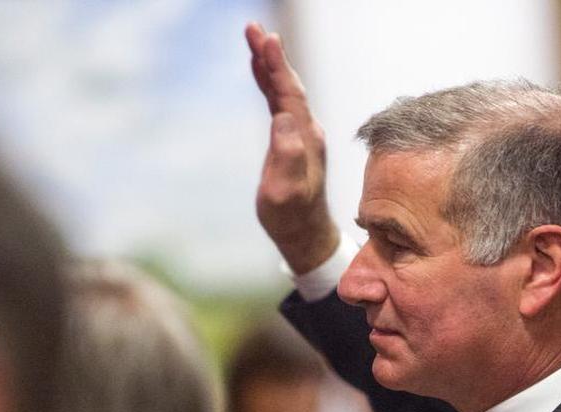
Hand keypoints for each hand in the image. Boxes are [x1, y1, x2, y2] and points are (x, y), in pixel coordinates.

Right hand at [245, 22, 338, 273]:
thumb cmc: (291, 216)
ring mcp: (301, 134)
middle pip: (289, 84)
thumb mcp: (285, 192)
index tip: (267, 40)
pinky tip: (259, 69)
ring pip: (284, 90)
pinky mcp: (292, 140)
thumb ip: (287, 158)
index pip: (291, 94)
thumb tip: (284, 119)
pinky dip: (269, 82)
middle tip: (253, 29)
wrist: (305, 233)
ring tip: (254, 37)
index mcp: (306, 139)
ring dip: (269, 64)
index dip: (277, 67)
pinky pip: (279, 102)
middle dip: (271, 56)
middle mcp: (308, 131)